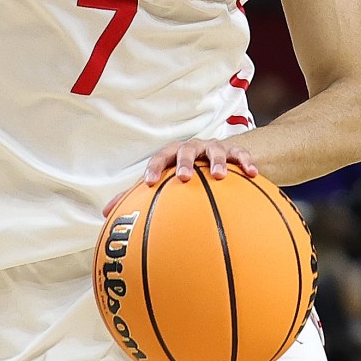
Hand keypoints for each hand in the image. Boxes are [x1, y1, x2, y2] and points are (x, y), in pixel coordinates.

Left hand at [143, 137, 258, 185]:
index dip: (153, 167)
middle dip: (185, 162)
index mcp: (172, 154)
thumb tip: (108, 212)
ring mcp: (213, 148)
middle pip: (186, 150)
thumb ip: (136, 195)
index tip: (148, 182)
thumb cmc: (182, 171)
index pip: (160, 157)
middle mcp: (192, 148)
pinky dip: (246, 162)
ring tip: (218, 176)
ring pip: (215, 150)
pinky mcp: (233, 151)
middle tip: (184, 177)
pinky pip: (241, 154)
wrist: (215, 156)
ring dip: (217, 161)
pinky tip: (252, 173)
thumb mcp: (162, 180)